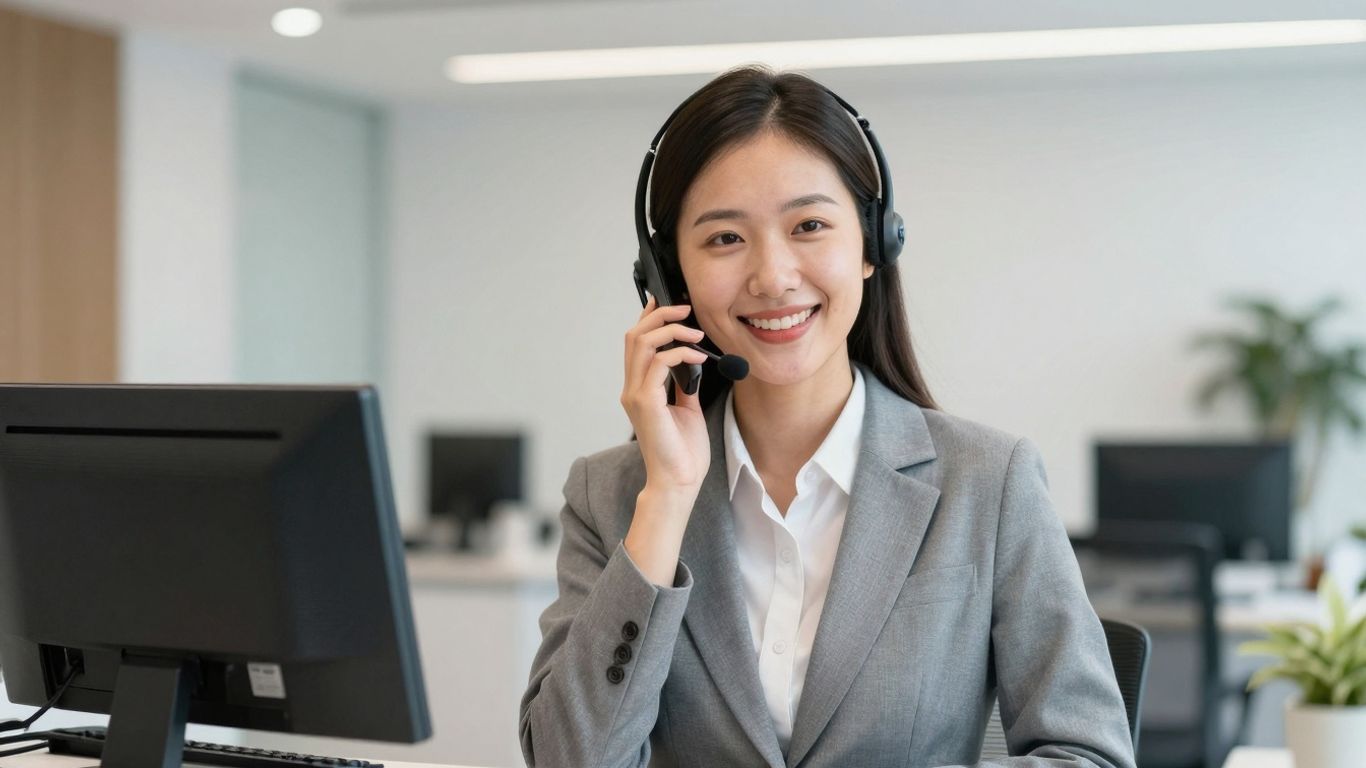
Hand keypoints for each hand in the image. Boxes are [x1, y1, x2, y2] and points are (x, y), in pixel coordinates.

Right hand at [620, 296, 711, 497]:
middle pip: (634, 336)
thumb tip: (692, 363)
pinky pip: (658, 364)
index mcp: (639, 388)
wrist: (680, 481)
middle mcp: (632, 389)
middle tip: (686, 310)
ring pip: (641, 343)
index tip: (670, 302)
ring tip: (694, 331)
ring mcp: (635, 395)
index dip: (649, 317)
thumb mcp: (687, 408)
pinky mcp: (645, 403)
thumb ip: (683, 384)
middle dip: (659, 315)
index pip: (637, 343)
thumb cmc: (683, 451)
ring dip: (669, 330)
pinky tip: (697, 356)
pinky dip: (679, 353)